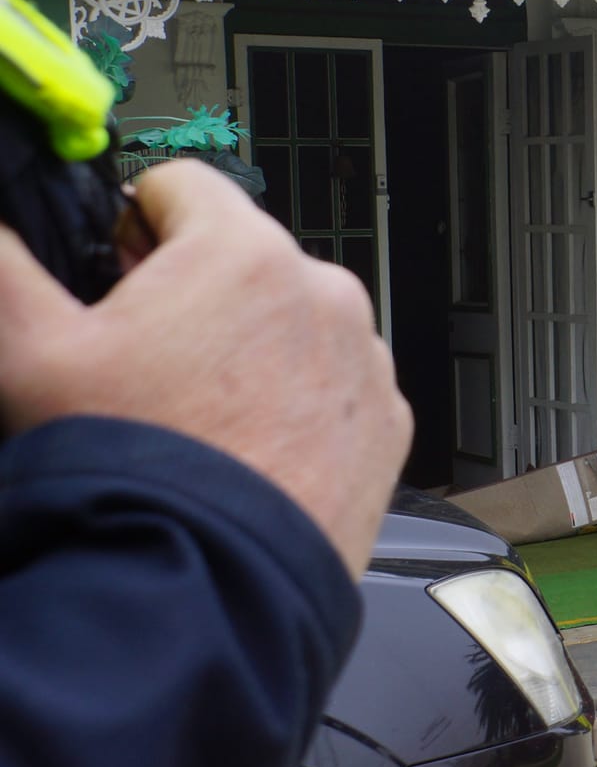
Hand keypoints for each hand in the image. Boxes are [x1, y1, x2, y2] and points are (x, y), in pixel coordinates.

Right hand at [0, 161, 411, 578]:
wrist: (212, 580)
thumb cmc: (134, 465)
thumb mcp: (32, 351)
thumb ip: (3, 266)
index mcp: (245, 254)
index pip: (182, 186)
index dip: (132, 226)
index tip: (117, 277)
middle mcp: (324, 296)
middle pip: (243, 260)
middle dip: (193, 296)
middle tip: (146, 365)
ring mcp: (366, 361)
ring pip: (294, 325)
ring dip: (249, 351)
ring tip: (197, 417)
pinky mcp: (388, 424)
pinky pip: (336, 388)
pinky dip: (297, 406)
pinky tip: (248, 449)